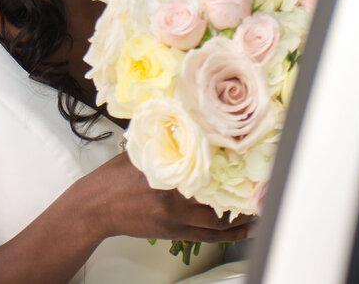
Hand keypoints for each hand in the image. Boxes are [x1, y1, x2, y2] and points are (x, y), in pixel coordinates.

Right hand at [81, 153, 254, 243]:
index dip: (231, 169)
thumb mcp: (141, 151)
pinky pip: (206, 237)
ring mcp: (174, 220)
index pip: (207, 171)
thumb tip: (187, 121)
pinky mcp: (172, 233)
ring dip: (240, 219)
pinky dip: (227, 235)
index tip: (250, 162)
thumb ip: (165, 140)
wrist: (95, 207)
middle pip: (217, 200)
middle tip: (263, 189)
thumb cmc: (114, 178)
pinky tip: (241, 231)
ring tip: (259, 211)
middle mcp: (174, 199)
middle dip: (241, 197)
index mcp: (168, 174)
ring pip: (216, 223)